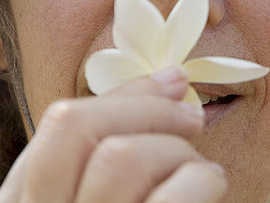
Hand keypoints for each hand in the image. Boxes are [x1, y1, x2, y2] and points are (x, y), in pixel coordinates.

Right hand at [0, 66, 227, 202]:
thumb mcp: (79, 199)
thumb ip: (91, 158)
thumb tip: (165, 81)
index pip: (60, 124)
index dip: (122, 94)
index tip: (172, 79)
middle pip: (75, 125)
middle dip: (144, 106)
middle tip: (191, 115)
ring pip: (121, 157)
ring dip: (175, 148)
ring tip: (200, 168)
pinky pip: (174, 194)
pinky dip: (202, 178)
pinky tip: (209, 185)